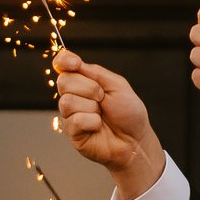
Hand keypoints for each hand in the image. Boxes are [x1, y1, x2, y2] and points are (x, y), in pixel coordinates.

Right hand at [50, 50, 163, 189]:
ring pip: (67, 102)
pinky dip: (92, 122)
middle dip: (89, 88)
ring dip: (91, 107)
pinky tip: (98, 127)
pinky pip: (75, 120)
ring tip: (101, 114)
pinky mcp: (72, 132)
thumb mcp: (117, 85)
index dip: (64, 61)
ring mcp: (70, 114)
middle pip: (64, 81)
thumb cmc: (128, 113)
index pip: (63, 65)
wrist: (135, 139)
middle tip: (103, 98)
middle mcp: (73, 96)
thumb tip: (74, 62)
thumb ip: (95, 72)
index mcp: (83, 81)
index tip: (73, 63)